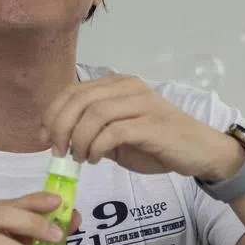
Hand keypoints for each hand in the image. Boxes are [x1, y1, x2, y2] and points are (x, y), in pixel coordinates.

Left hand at [41, 73, 243, 178]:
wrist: (199, 152)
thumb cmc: (158, 144)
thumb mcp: (117, 135)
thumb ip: (92, 130)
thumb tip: (59, 138)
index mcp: (118, 85)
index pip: (73, 90)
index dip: (52, 113)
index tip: (45, 138)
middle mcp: (129, 88)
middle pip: (80, 100)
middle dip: (61, 128)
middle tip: (58, 152)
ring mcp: (142, 103)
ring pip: (94, 114)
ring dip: (79, 140)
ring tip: (80, 158)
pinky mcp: (152, 124)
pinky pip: (113, 131)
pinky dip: (97, 147)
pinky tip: (96, 160)